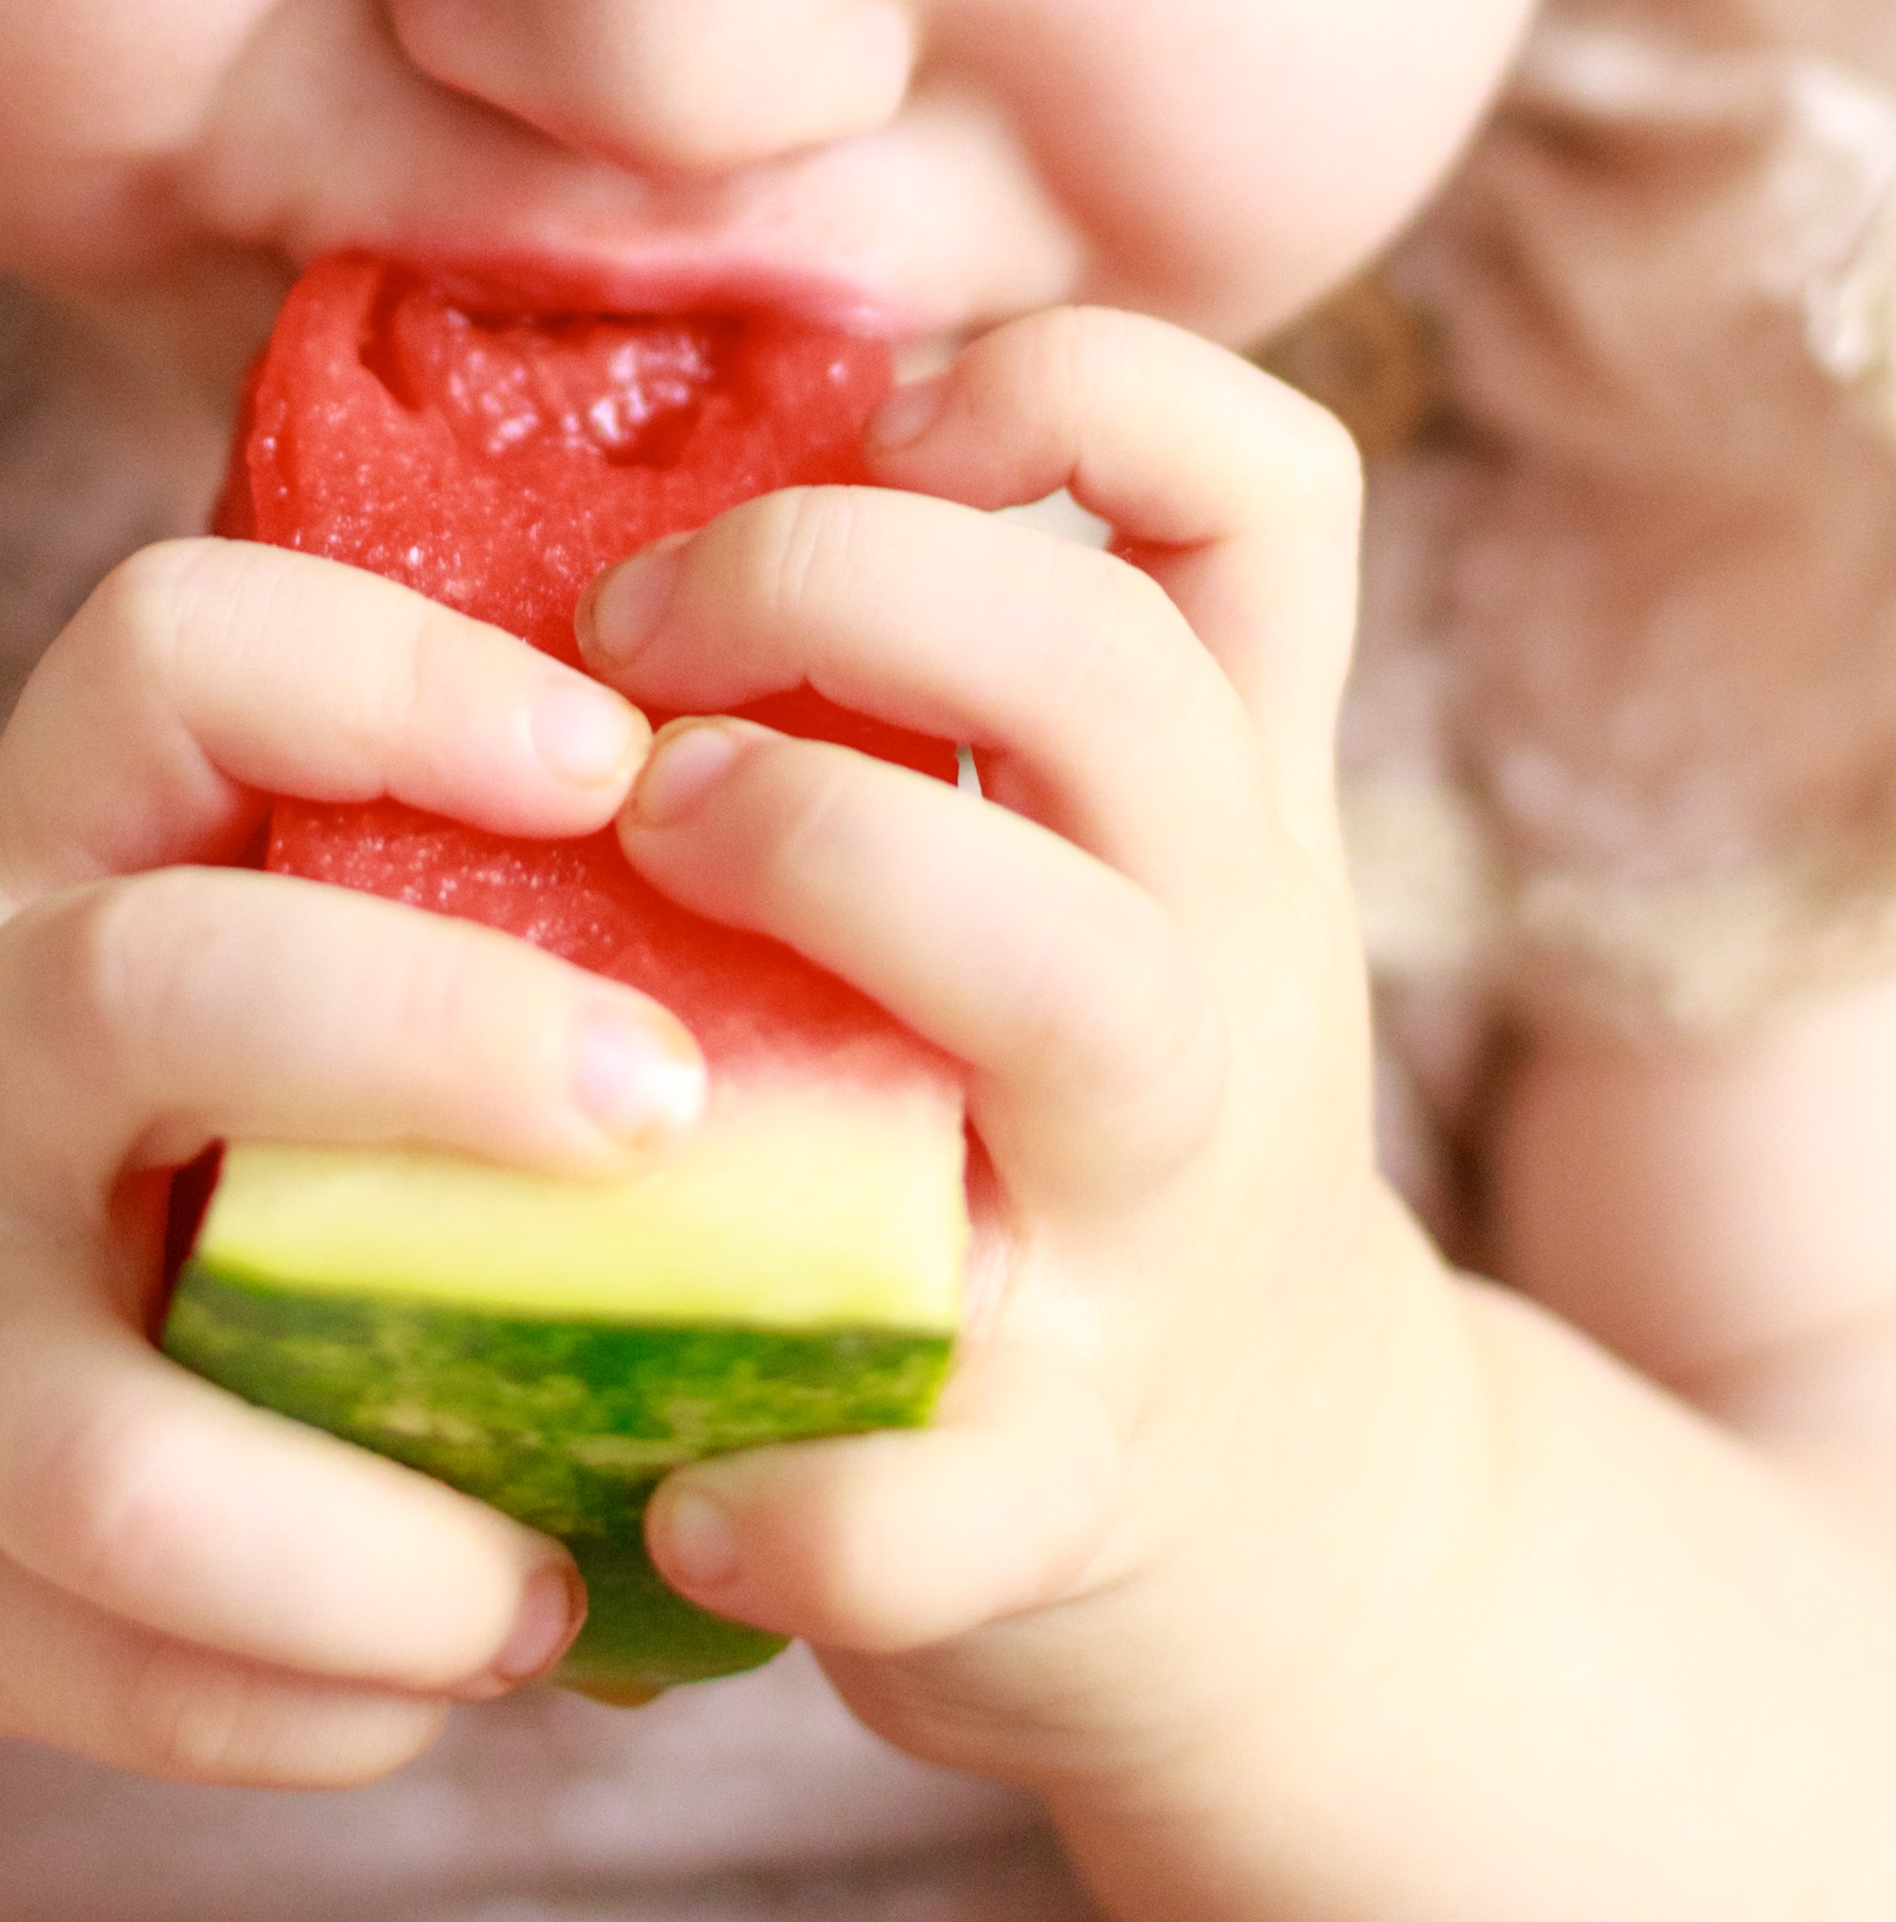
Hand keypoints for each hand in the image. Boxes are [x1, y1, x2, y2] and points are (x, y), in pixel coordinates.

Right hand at [0, 548, 687, 1784]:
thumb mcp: (72, 904)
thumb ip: (320, 879)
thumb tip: (757, 896)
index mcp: (27, 854)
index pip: (178, 658)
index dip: (400, 679)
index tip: (613, 752)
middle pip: (162, 996)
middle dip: (430, 1041)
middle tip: (654, 1110)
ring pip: (118, 1449)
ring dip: (375, 1537)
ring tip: (556, 1573)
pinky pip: (118, 1672)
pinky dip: (308, 1702)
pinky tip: (440, 1675)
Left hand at [575, 305, 1482, 1790]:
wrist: (1293, 1534)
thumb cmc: (1084, 1127)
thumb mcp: (1114, 872)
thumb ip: (971, 680)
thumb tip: (639, 455)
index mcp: (1223, 806)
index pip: (1261, 488)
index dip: (1072, 387)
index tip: (870, 423)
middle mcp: (1223, 972)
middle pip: (1118, 683)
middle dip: (848, 587)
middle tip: (628, 642)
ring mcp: (1157, 1223)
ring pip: (1081, 991)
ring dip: (835, 867)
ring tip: (645, 857)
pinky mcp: (1069, 1488)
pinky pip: (953, 1492)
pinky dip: (814, 1497)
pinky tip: (672, 1475)